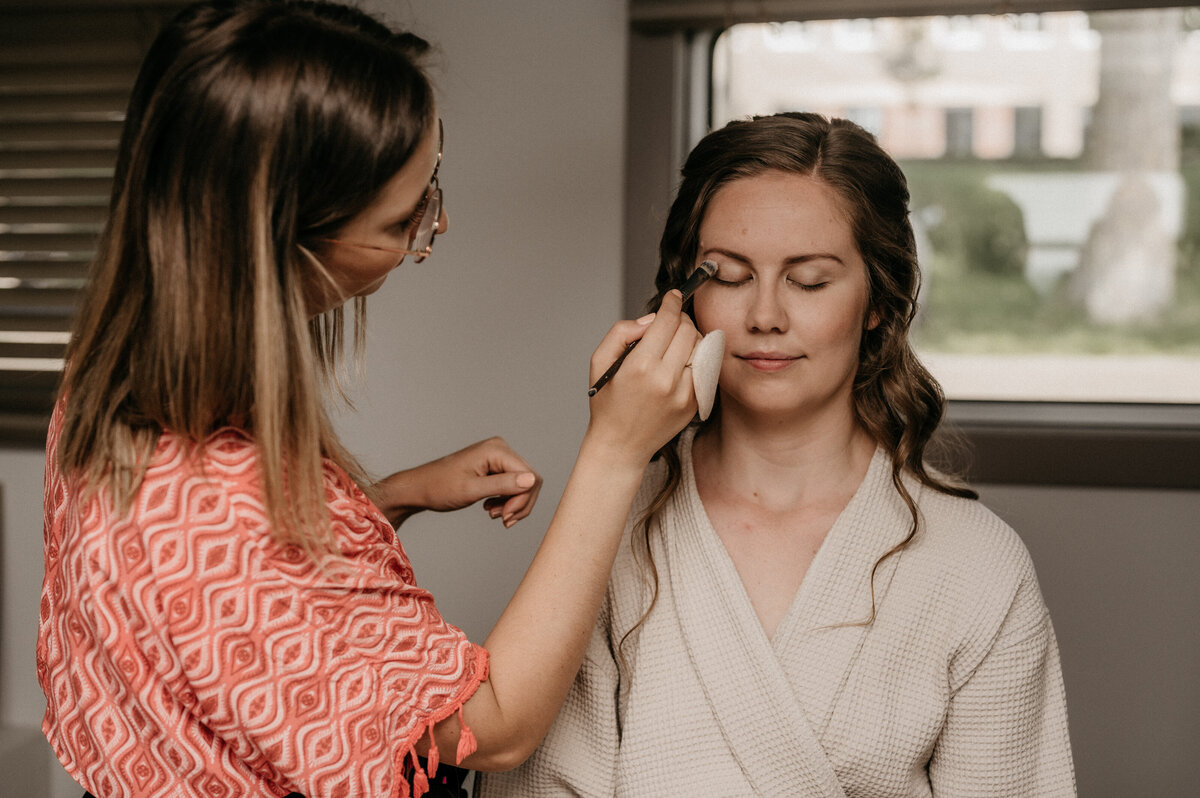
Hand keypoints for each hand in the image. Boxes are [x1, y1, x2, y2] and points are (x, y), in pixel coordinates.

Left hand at [374, 438, 541, 527]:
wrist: (420, 488)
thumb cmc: (439, 487)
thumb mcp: (472, 489)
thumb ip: (503, 485)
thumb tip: (532, 480)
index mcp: (496, 450)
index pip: (529, 477)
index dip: (522, 500)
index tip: (505, 517)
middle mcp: (500, 449)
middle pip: (529, 481)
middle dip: (519, 504)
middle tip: (502, 520)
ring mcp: (498, 457)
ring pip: (523, 485)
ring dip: (513, 505)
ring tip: (493, 515)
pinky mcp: (494, 467)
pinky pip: (513, 486)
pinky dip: (506, 501)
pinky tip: (491, 509)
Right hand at [585, 290, 698, 465]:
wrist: (621, 446)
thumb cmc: (607, 403)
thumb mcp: (600, 362)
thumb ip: (622, 332)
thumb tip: (650, 320)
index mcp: (640, 366)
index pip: (668, 321)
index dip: (671, 303)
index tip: (673, 297)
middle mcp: (666, 379)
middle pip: (688, 330)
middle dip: (680, 319)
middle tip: (670, 321)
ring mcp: (684, 393)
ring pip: (701, 347)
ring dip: (690, 337)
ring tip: (675, 343)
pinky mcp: (694, 403)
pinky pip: (705, 369)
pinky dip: (696, 359)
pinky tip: (682, 362)